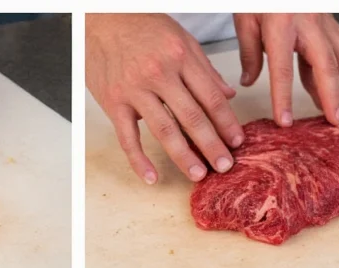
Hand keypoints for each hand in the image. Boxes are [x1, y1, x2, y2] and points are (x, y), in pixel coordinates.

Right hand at [86, 13, 243, 183]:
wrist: (101, 20)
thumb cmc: (141, 27)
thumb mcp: (181, 38)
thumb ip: (204, 69)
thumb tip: (227, 95)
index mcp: (180, 57)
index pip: (210, 97)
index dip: (226, 123)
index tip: (237, 142)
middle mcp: (159, 74)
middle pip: (191, 117)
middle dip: (211, 145)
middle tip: (224, 166)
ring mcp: (134, 90)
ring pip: (164, 130)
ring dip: (183, 156)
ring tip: (198, 174)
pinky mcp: (113, 103)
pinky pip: (128, 138)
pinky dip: (139, 160)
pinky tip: (152, 177)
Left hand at [234, 13, 338, 126]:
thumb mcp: (245, 20)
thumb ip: (250, 53)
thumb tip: (249, 82)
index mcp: (281, 27)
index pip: (283, 70)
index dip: (284, 98)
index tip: (285, 122)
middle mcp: (308, 25)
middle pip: (325, 65)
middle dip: (332, 96)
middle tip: (336, 121)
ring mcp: (324, 22)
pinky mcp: (331, 18)